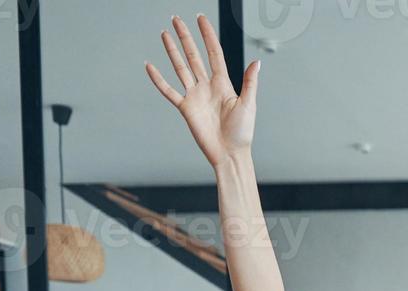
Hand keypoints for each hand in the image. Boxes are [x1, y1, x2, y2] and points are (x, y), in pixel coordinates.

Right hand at [146, 14, 258, 168]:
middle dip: (186, 37)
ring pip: (180, 68)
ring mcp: (195, 96)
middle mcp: (207, 86)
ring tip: (165, 34)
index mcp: (223, 84)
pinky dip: (158, 79)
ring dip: (172, 51)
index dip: (207, 35)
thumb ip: (250, 82)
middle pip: (194, 56)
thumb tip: (256, 62)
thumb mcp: (249, 105)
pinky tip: (150, 66)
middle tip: (176, 19)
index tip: (201, 19)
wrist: (230, 154)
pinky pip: (168, 91)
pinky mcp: (185, 108)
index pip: (213, 53)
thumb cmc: (242, 133)